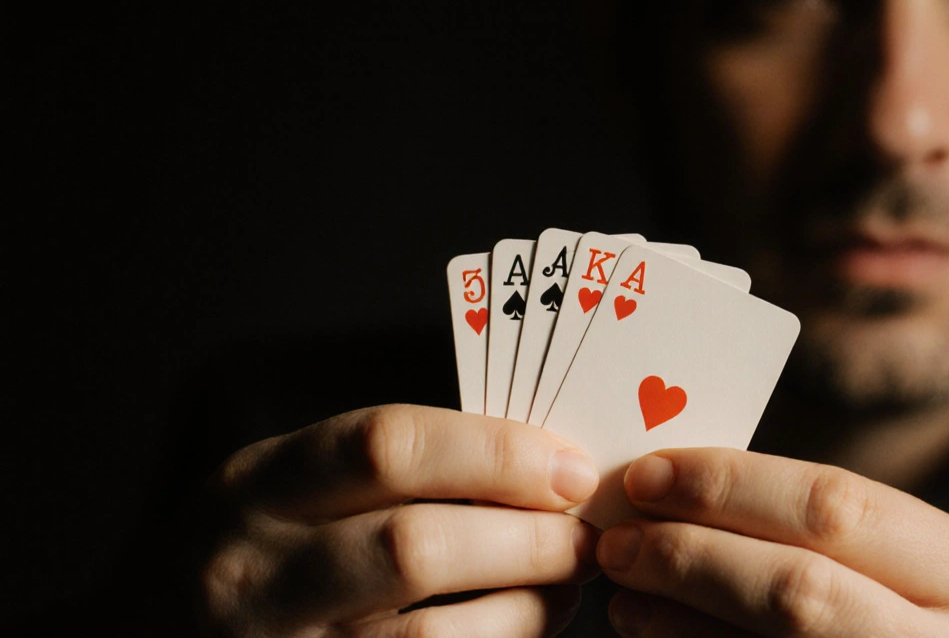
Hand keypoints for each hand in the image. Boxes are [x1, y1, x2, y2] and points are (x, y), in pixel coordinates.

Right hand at [192, 404, 600, 636]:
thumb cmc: (246, 551)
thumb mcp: (280, 486)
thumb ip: (383, 470)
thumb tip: (534, 465)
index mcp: (255, 486)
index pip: (388, 446)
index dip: (497, 453)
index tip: (568, 467)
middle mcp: (255, 572)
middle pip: (418, 546)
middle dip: (528, 539)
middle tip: (586, 534)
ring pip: (432, 637)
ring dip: (526, 610)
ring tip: (565, 587)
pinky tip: (520, 630)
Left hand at [596, 448, 948, 636]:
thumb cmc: (936, 630)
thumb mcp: (932, 577)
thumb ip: (840, 537)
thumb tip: (689, 490)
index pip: (838, 505)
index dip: (729, 485)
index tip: (649, 474)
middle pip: (801, 586)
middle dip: (692, 553)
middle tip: (617, 536)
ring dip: (681, 617)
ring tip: (624, 589)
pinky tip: (657, 637)